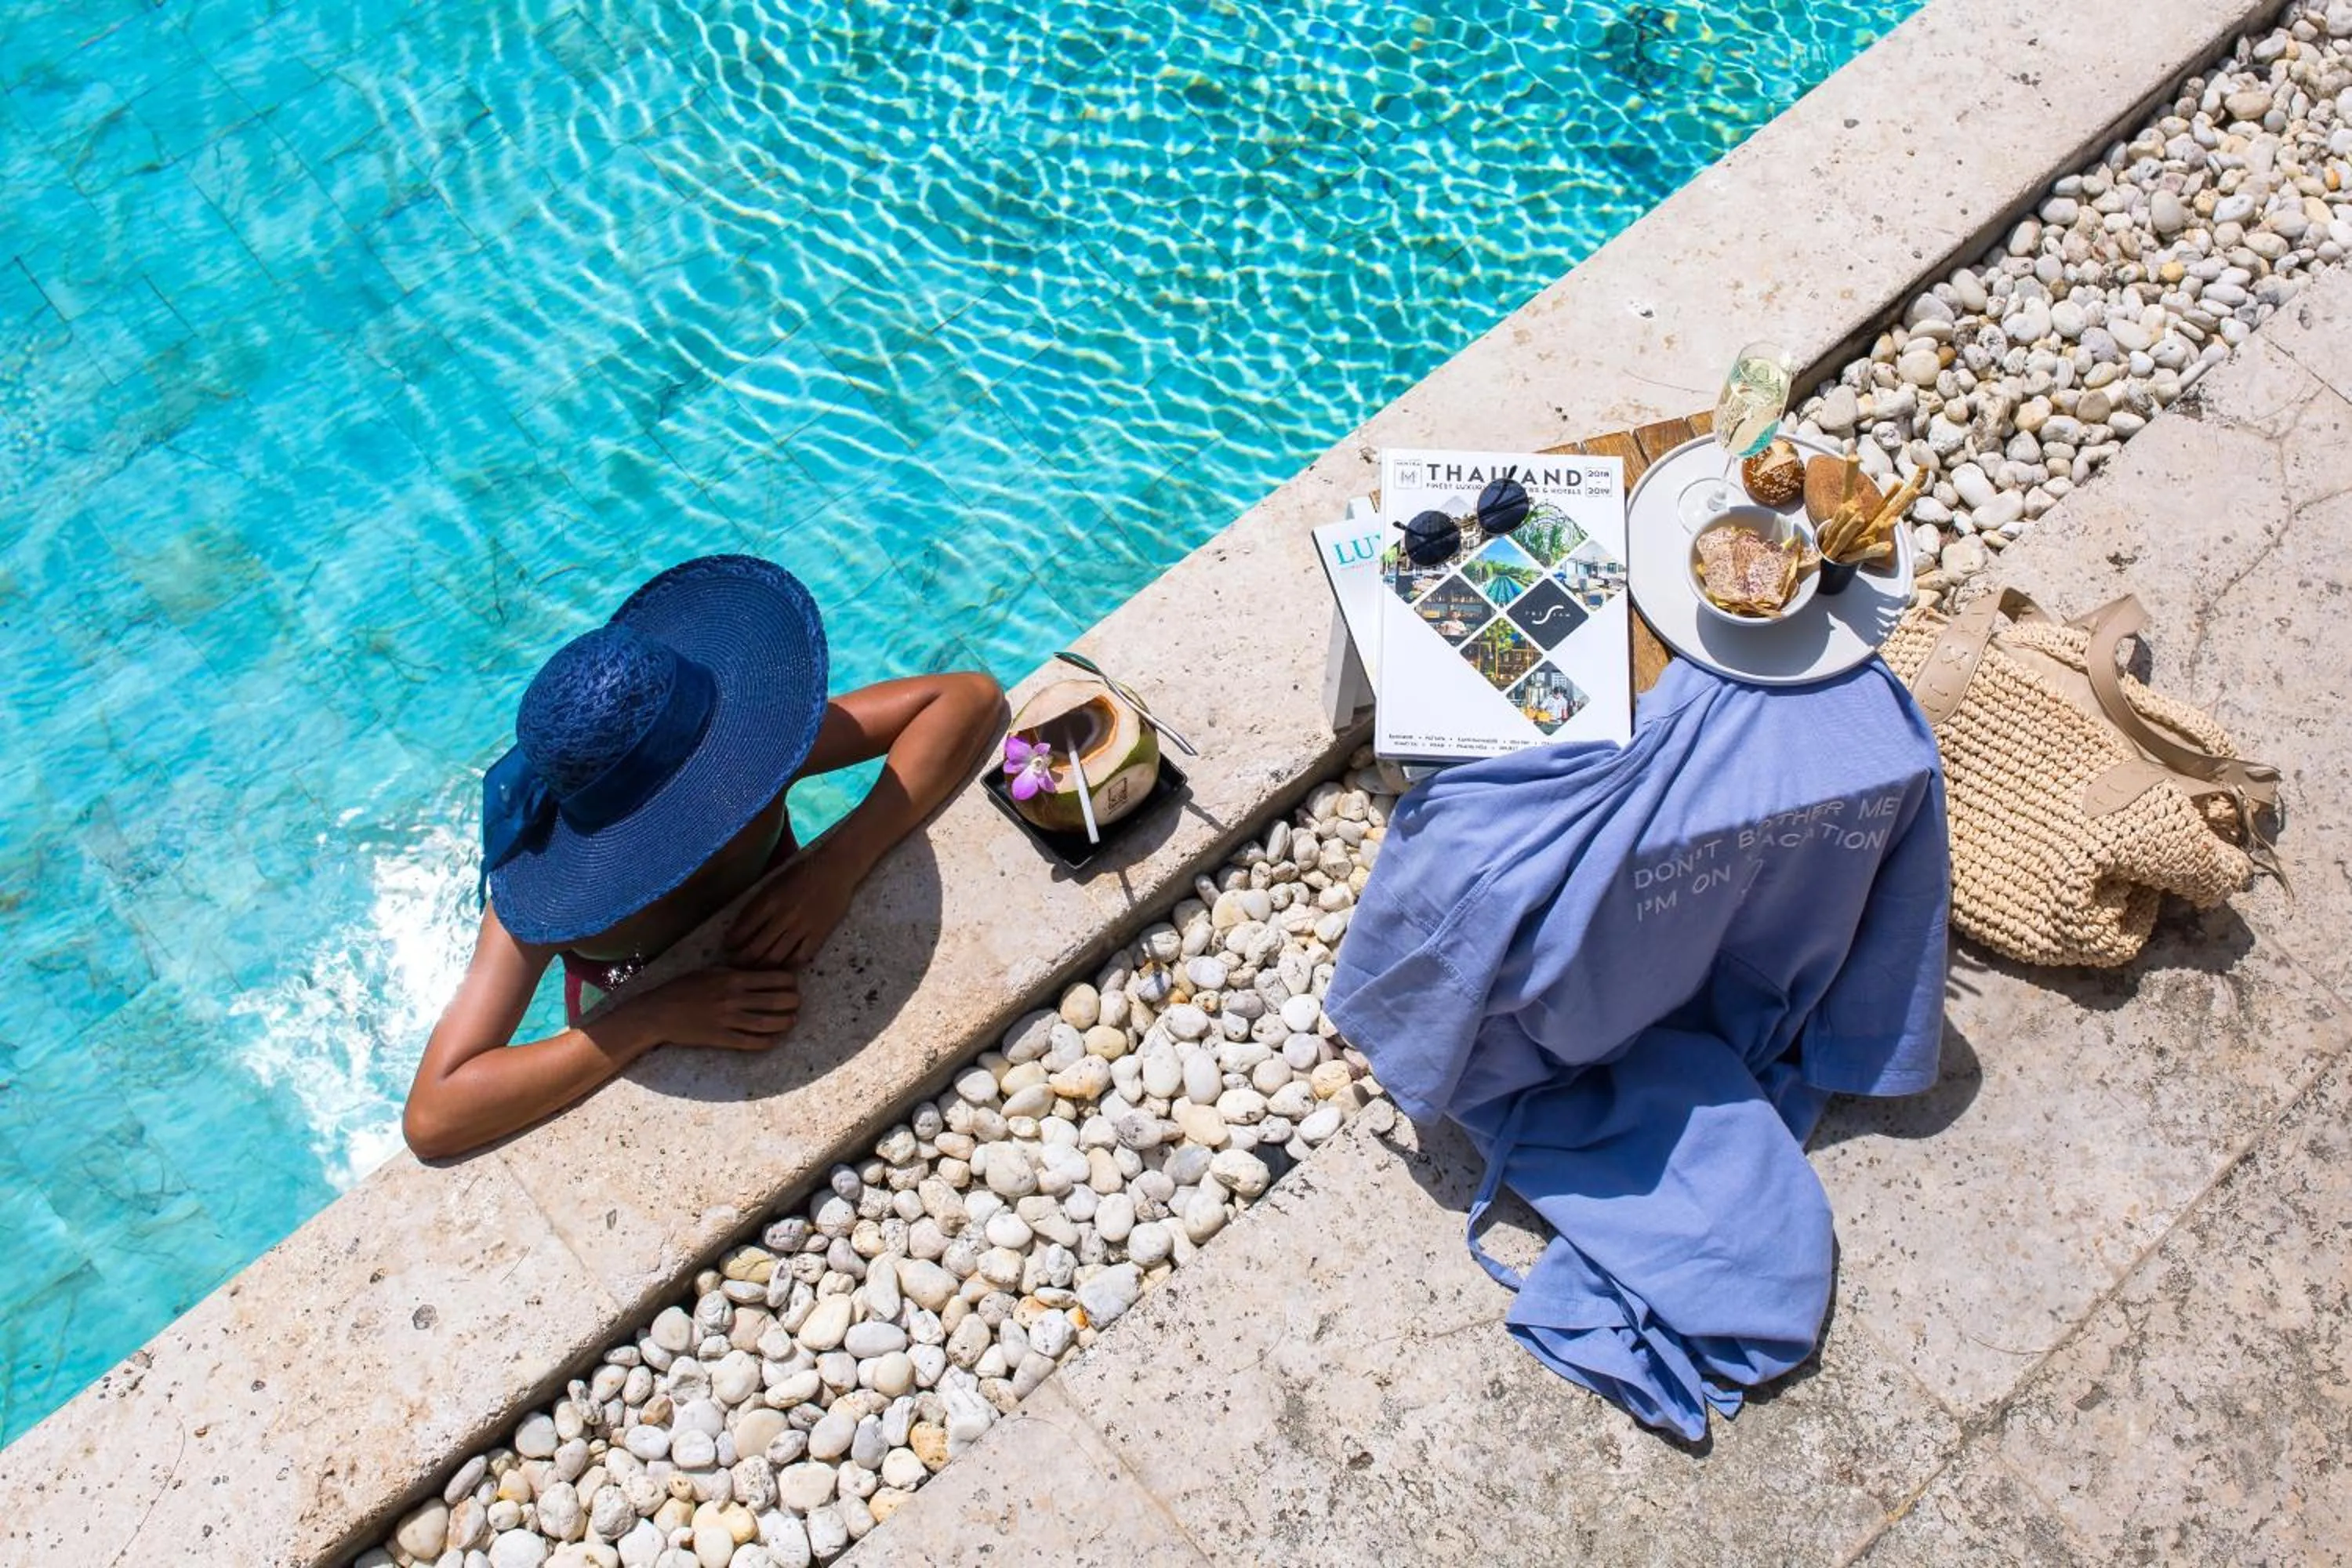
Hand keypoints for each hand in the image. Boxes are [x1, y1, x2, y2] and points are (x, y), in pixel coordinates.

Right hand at [619, 965, 800, 1051]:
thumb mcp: (709, 972)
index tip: (794, 984)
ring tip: (792, 1021)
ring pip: (766, 1023)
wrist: (659, 1012)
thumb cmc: (683, 988)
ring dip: (784, 1023)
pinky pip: (750, 1042)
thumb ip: (733, 972)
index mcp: (732, 978)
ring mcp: (728, 1020)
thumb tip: (756, 971)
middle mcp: (733, 998)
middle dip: (793, 1002)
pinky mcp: (721, 1038)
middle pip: (775, 1001)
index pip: (772, 978)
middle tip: (797, 1003)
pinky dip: (766, 1042)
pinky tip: (775, 1039)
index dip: (789, 981)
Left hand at [726, 839, 864, 968]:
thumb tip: (738, 929)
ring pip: (775, 958)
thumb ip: (757, 906)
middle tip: (736, 963)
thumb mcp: (773, 884)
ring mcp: (802, 928)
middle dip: (741, 960)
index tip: (727, 948)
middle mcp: (783, 917)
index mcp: (769, 901)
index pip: (742, 931)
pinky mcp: (818, 935)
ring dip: (760, 967)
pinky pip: (798, 959)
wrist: (835, 869)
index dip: (731, 944)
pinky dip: (786, 967)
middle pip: (756, 949)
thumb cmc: (802, 873)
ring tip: (754, 969)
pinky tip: (780, 967)